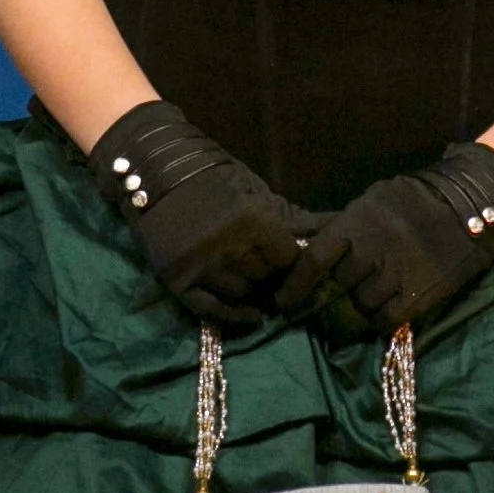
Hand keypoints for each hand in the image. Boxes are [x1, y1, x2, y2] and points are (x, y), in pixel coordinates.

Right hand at [90, 100, 320, 325]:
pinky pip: (212, 311)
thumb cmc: (215, 182)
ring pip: (241, 294)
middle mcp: (227, 246)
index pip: (287, 258)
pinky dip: (234, 317)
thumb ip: (294, 219)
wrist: (156, 175)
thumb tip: (337, 228)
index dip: (290, 260)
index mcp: (251, 219)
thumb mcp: (257, 193)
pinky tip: (250, 317)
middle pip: (264, 277)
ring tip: (252, 281)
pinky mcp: (177, 281)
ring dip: (250, 291)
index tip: (287, 259)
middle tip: (268, 270)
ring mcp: (199, 266)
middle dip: (270, 274)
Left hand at [274, 142, 493, 339]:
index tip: (283, 303)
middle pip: (338, 286)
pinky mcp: (421, 292)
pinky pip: (386, 318)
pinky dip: (380, 318)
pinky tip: (385, 310)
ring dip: (359, 307)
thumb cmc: (416, 200)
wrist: (471, 203)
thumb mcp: (374, 201)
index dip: (295, 286)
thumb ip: (344, 227)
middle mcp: (375, 248)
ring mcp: (399, 272)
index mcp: (359, 221)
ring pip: (362, 305)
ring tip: (366, 299)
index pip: (315, 259)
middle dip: (330, 297)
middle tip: (329, 302)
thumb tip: (309, 252)